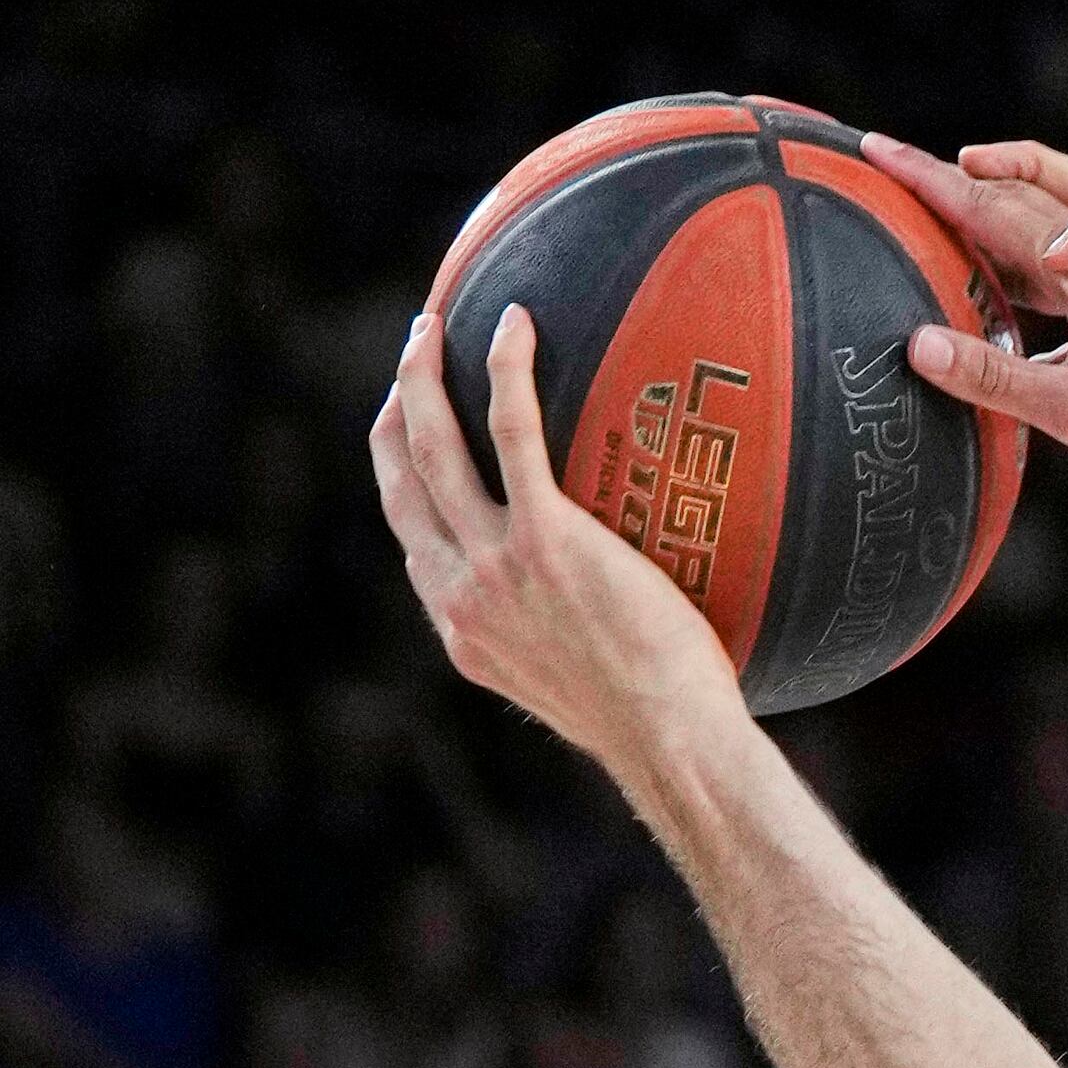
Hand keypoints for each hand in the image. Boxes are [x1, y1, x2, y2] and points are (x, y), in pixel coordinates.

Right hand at [371, 306, 745, 771]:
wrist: (672, 744)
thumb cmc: (659, 727)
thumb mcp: (583, 687)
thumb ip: (564, 640)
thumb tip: (599, 614)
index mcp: (464, 628)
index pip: (414, 537)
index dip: (403, 477)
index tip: (412, 435)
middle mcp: (461, 591)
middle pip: (400, 480)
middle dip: (395, 411)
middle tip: (413, 358)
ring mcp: (497, 563)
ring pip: (432, 445)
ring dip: (422, 377)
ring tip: (434, 325)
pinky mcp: (546, 538)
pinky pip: (512, 432)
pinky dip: (505, 370)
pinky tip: (516, 323)